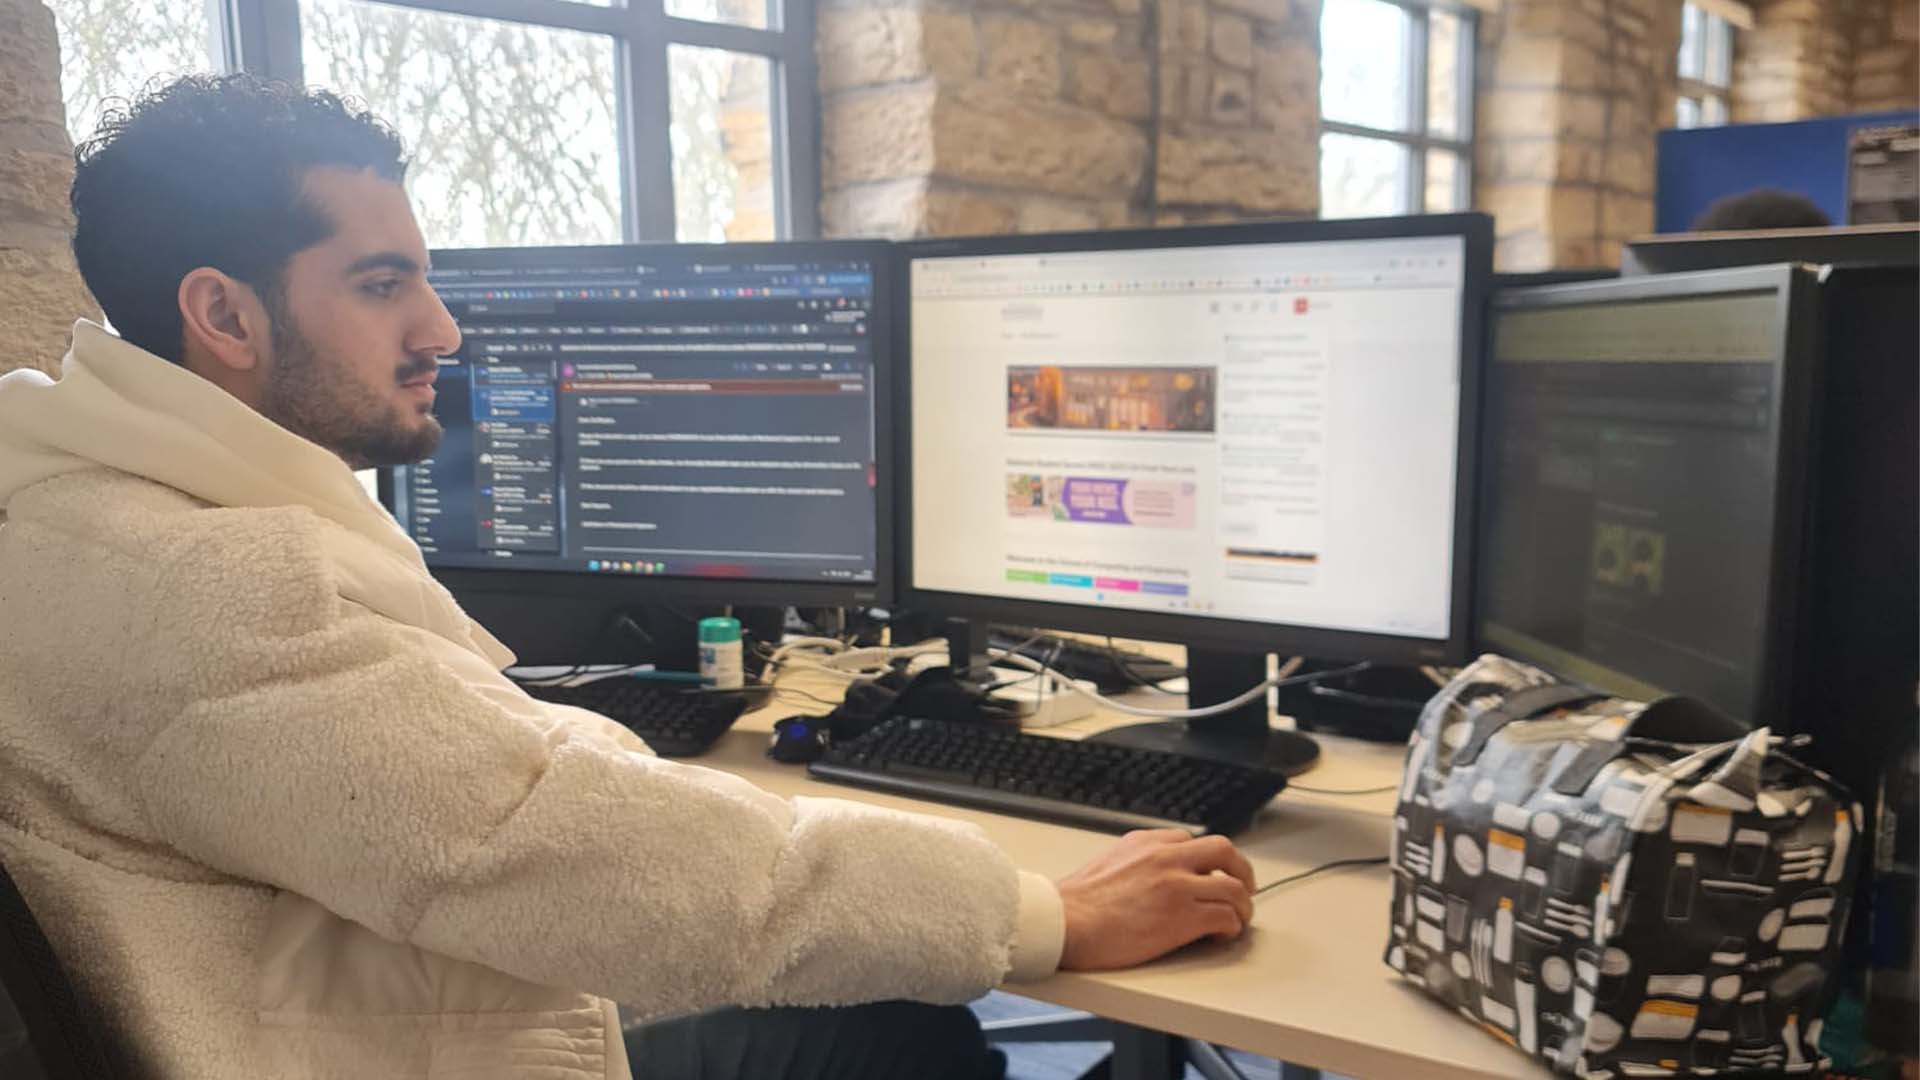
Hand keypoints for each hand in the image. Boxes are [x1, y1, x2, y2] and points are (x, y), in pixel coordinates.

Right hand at [1055, 830, 1255, 970]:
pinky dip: (1231, 928)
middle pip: (1224, 851)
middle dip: (1242, 871)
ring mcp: (1178, 885)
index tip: (1214, 875)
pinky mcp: (1183, 917)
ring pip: (1234, 888)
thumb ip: (1135, 863)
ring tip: (1236, 921)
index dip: (1210, 861)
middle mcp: (1167, 857)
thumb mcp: (1107, 863)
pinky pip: (1226, 917)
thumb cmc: (1075, 904)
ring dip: (1242, 907)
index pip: (1194, 841)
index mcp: (1147, 842)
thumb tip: (1148, 879)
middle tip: (1244, 889)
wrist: (1064, 922)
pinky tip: (1220, 937)